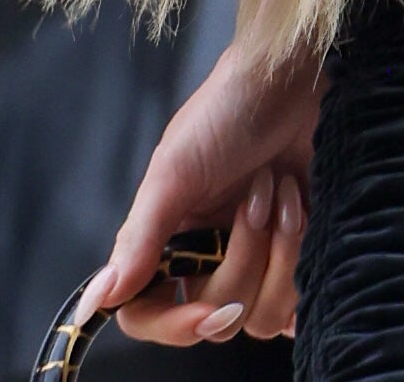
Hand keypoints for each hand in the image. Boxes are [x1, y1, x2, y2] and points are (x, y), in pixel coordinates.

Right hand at [78, 33, 322, 344]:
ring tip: (285, 190)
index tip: (208, 311)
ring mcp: (255, 261)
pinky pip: (300, 303)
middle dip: (246, 255)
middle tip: (257, 195)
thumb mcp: (174, 171)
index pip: (148, 315)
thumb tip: (96, 302)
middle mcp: (208, 258)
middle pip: (218, 315)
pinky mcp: (298, 256)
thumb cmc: (228, 109)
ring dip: (283, 249)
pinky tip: (307, 214)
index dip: (176, 325)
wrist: (295, 79)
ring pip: (262, 313)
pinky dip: (306, 263)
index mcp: (166, 242)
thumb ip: (138, 240)